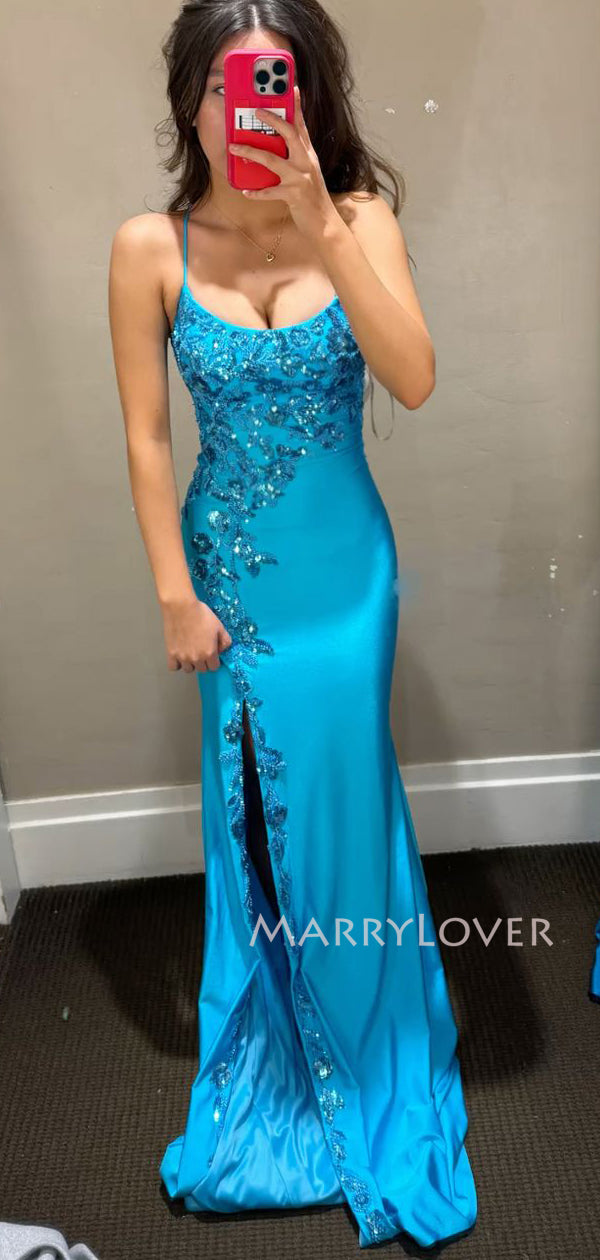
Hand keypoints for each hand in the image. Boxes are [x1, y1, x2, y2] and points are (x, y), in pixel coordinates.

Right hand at [161, 594, 231, 672]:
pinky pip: (174, 667)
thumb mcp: (219, 626)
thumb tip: (221, 650)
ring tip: (190, 652)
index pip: (214, 667)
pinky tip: (179, 655)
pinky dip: (177, 664)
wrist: (181, 607)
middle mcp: (196, 658)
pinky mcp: (171, 653)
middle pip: (202, 669)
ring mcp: (182, 657)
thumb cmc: (201, 615)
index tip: (212, 652)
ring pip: (188, 669)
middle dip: (204, 662)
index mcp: (209, 653)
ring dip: (191, 663)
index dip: (214, 660)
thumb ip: (225, 641)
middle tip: (201, 650)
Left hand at [228, 85, 338, 238]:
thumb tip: (280, 144)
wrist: (324, 223)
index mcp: (308, 154)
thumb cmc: (312, 197)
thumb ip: (297, 157)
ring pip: (272, 160)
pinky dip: (256, 192)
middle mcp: (305, 162)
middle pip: (288, 134)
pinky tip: (245, 191)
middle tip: (256, 111)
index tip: (293, 88)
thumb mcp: (308, 172)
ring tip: (234, 148)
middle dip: (272, 120)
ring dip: (250, 152)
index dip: (297, 106)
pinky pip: (269, 192)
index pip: (302, 125)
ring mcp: (299, 178)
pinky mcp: (293, 195)